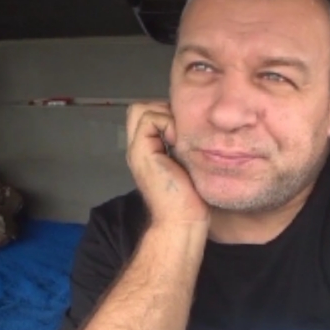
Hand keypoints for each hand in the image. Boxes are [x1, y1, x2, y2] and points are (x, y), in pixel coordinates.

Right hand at [125, 102, 209, 226]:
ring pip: (141, 109)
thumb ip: (180, 145)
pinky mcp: (142, 152)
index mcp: (147, 151)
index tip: (184, 130)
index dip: (165, 114)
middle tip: (181, 130)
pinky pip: (150, 119)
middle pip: (138, 108)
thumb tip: (193, 125)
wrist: (182, 220)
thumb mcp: (186, 163)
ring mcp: (137, 150)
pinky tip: (179, 143)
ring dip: (166, 117)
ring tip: (180, 138)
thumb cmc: (191, 198)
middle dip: (162, 110)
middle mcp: (138, 148)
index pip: (146, 114)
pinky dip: (168, 124)